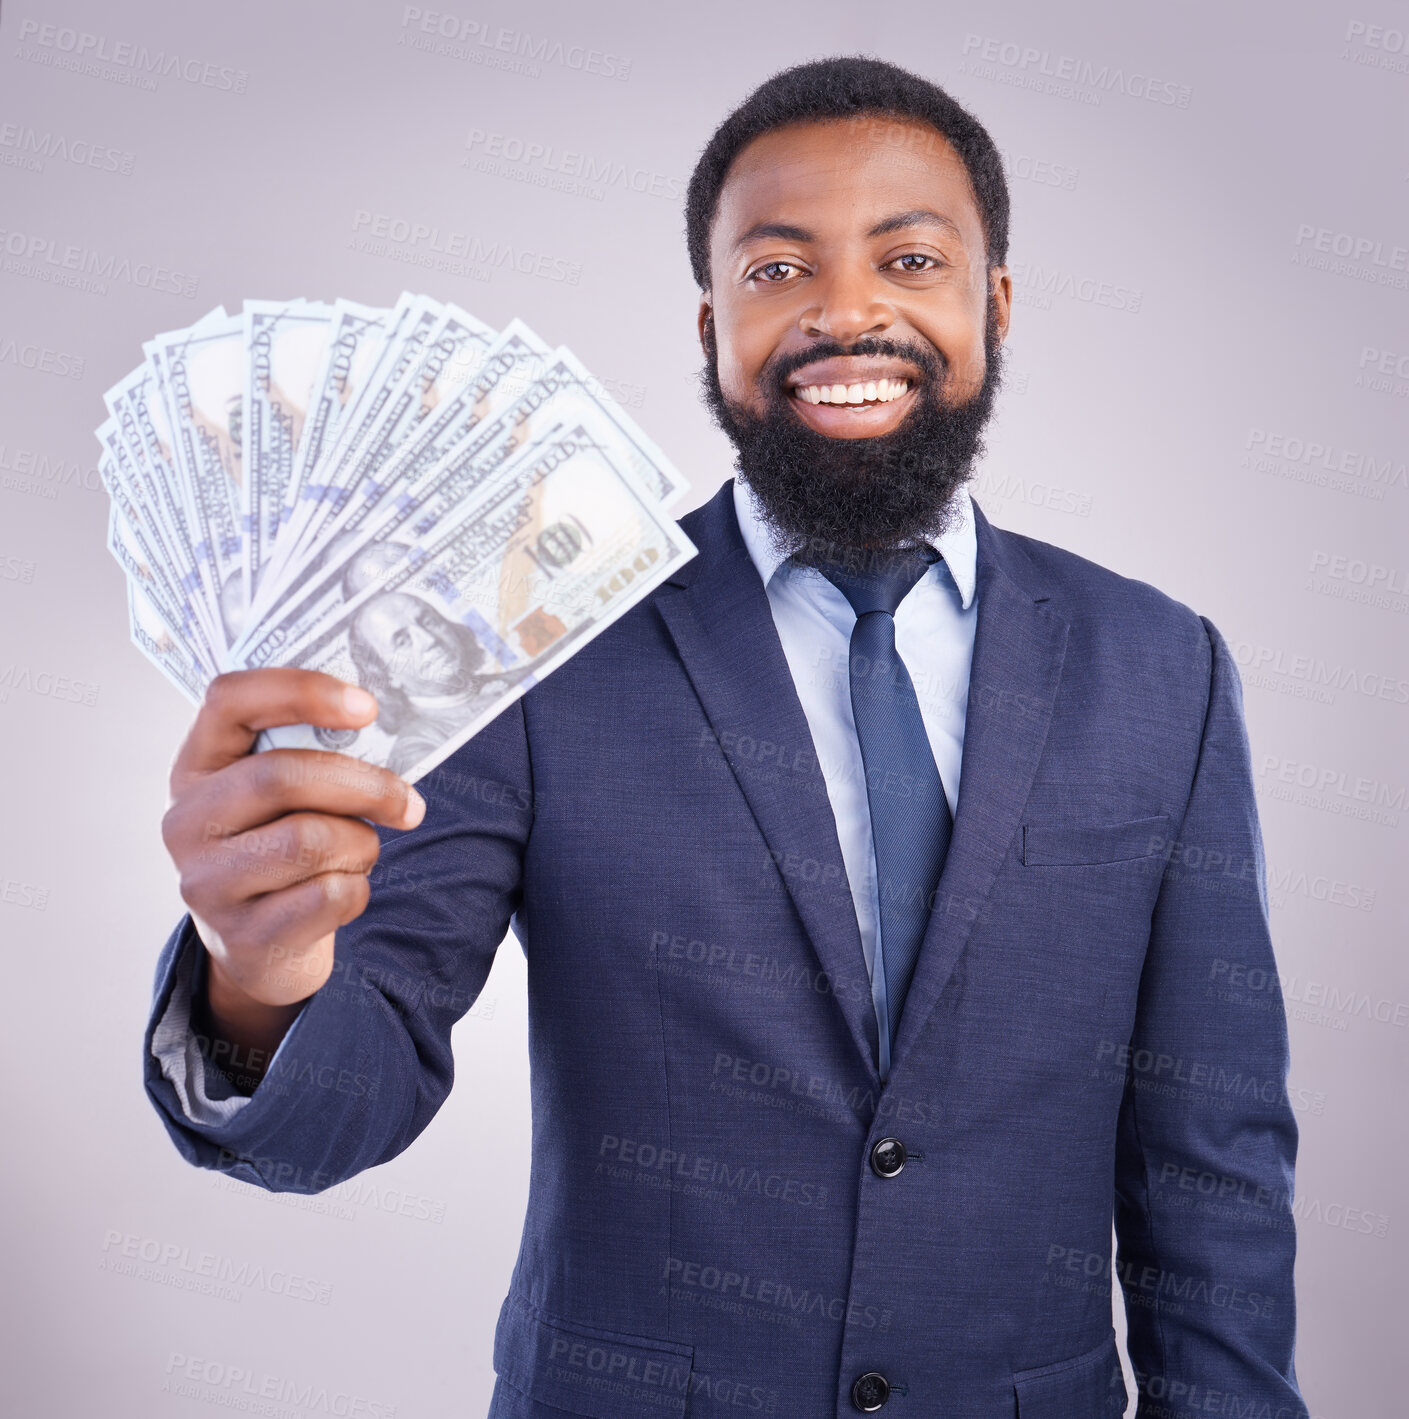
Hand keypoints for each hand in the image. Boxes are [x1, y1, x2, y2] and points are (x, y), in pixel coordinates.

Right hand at [161, 669, 424, 1023]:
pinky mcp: (241, 936)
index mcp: (197, 766)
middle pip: (281, 776)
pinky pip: (328, 896)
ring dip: (361, 843)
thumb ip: (308, 755)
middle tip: (408, 802)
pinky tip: (344, 890)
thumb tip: (381, 725)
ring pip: (310, 840)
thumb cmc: (281, 846)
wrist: (259, 945)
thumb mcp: (277, 797)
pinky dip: (357, 890)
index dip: (303, 691)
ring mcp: (206, 883)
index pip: (230, 699)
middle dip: (364, 785)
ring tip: (361, 851)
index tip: (369, 707)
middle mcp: (187, 821)